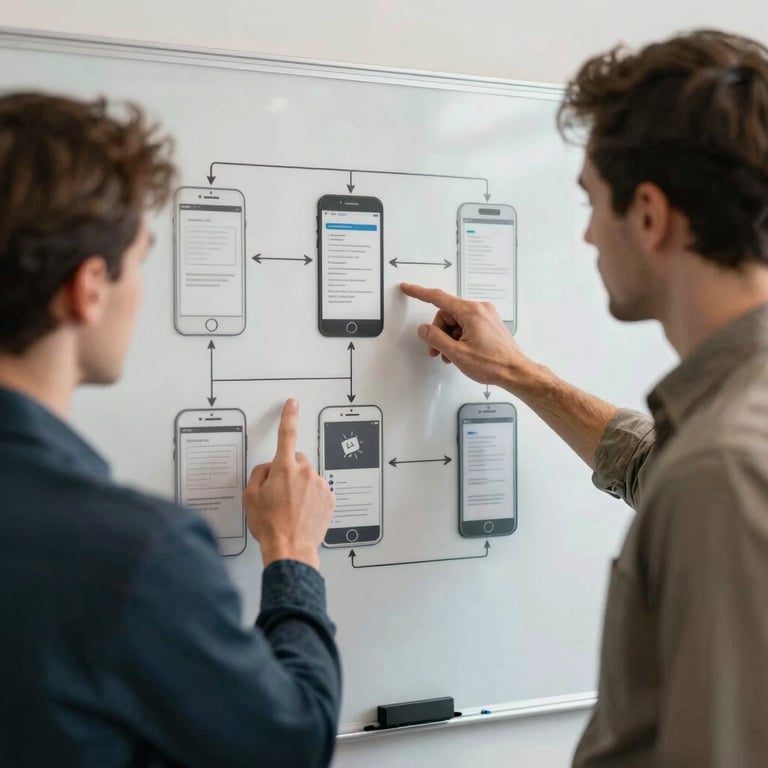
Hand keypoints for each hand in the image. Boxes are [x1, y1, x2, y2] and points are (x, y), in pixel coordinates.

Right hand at [244, 399, 334, 569]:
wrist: (291, 549)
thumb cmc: (270, 526)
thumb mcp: (250, 497)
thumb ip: (259, 474)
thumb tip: (268, 468)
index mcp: (284, 468)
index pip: (287, 434)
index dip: (289, 416)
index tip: (292, 404)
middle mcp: (305, 472)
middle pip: (296, 460)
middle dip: (288, 470)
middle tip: (279, 492)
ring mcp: (320, 485)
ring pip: (308, 476)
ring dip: (300, 486)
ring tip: (291, 508)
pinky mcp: (330, 497)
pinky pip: (318, 490)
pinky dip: (311, 497)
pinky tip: (302, 512)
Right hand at [399, 282, 538, 392]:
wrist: (516, 372)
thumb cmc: (493, 364)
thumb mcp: (457, 353)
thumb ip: (436, 338)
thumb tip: (424, 329)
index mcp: (471, 312)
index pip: (438, 298)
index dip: (420, 293)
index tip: (408, 288)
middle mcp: (480, 309)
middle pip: (446, 314)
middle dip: (438, 332)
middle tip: (437, 351)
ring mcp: (485, 316)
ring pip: (456, 321)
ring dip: (449, 338)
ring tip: (451, 356)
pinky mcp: (488, 323)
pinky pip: (466, 325)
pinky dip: (459, 337)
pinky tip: (460, 352)